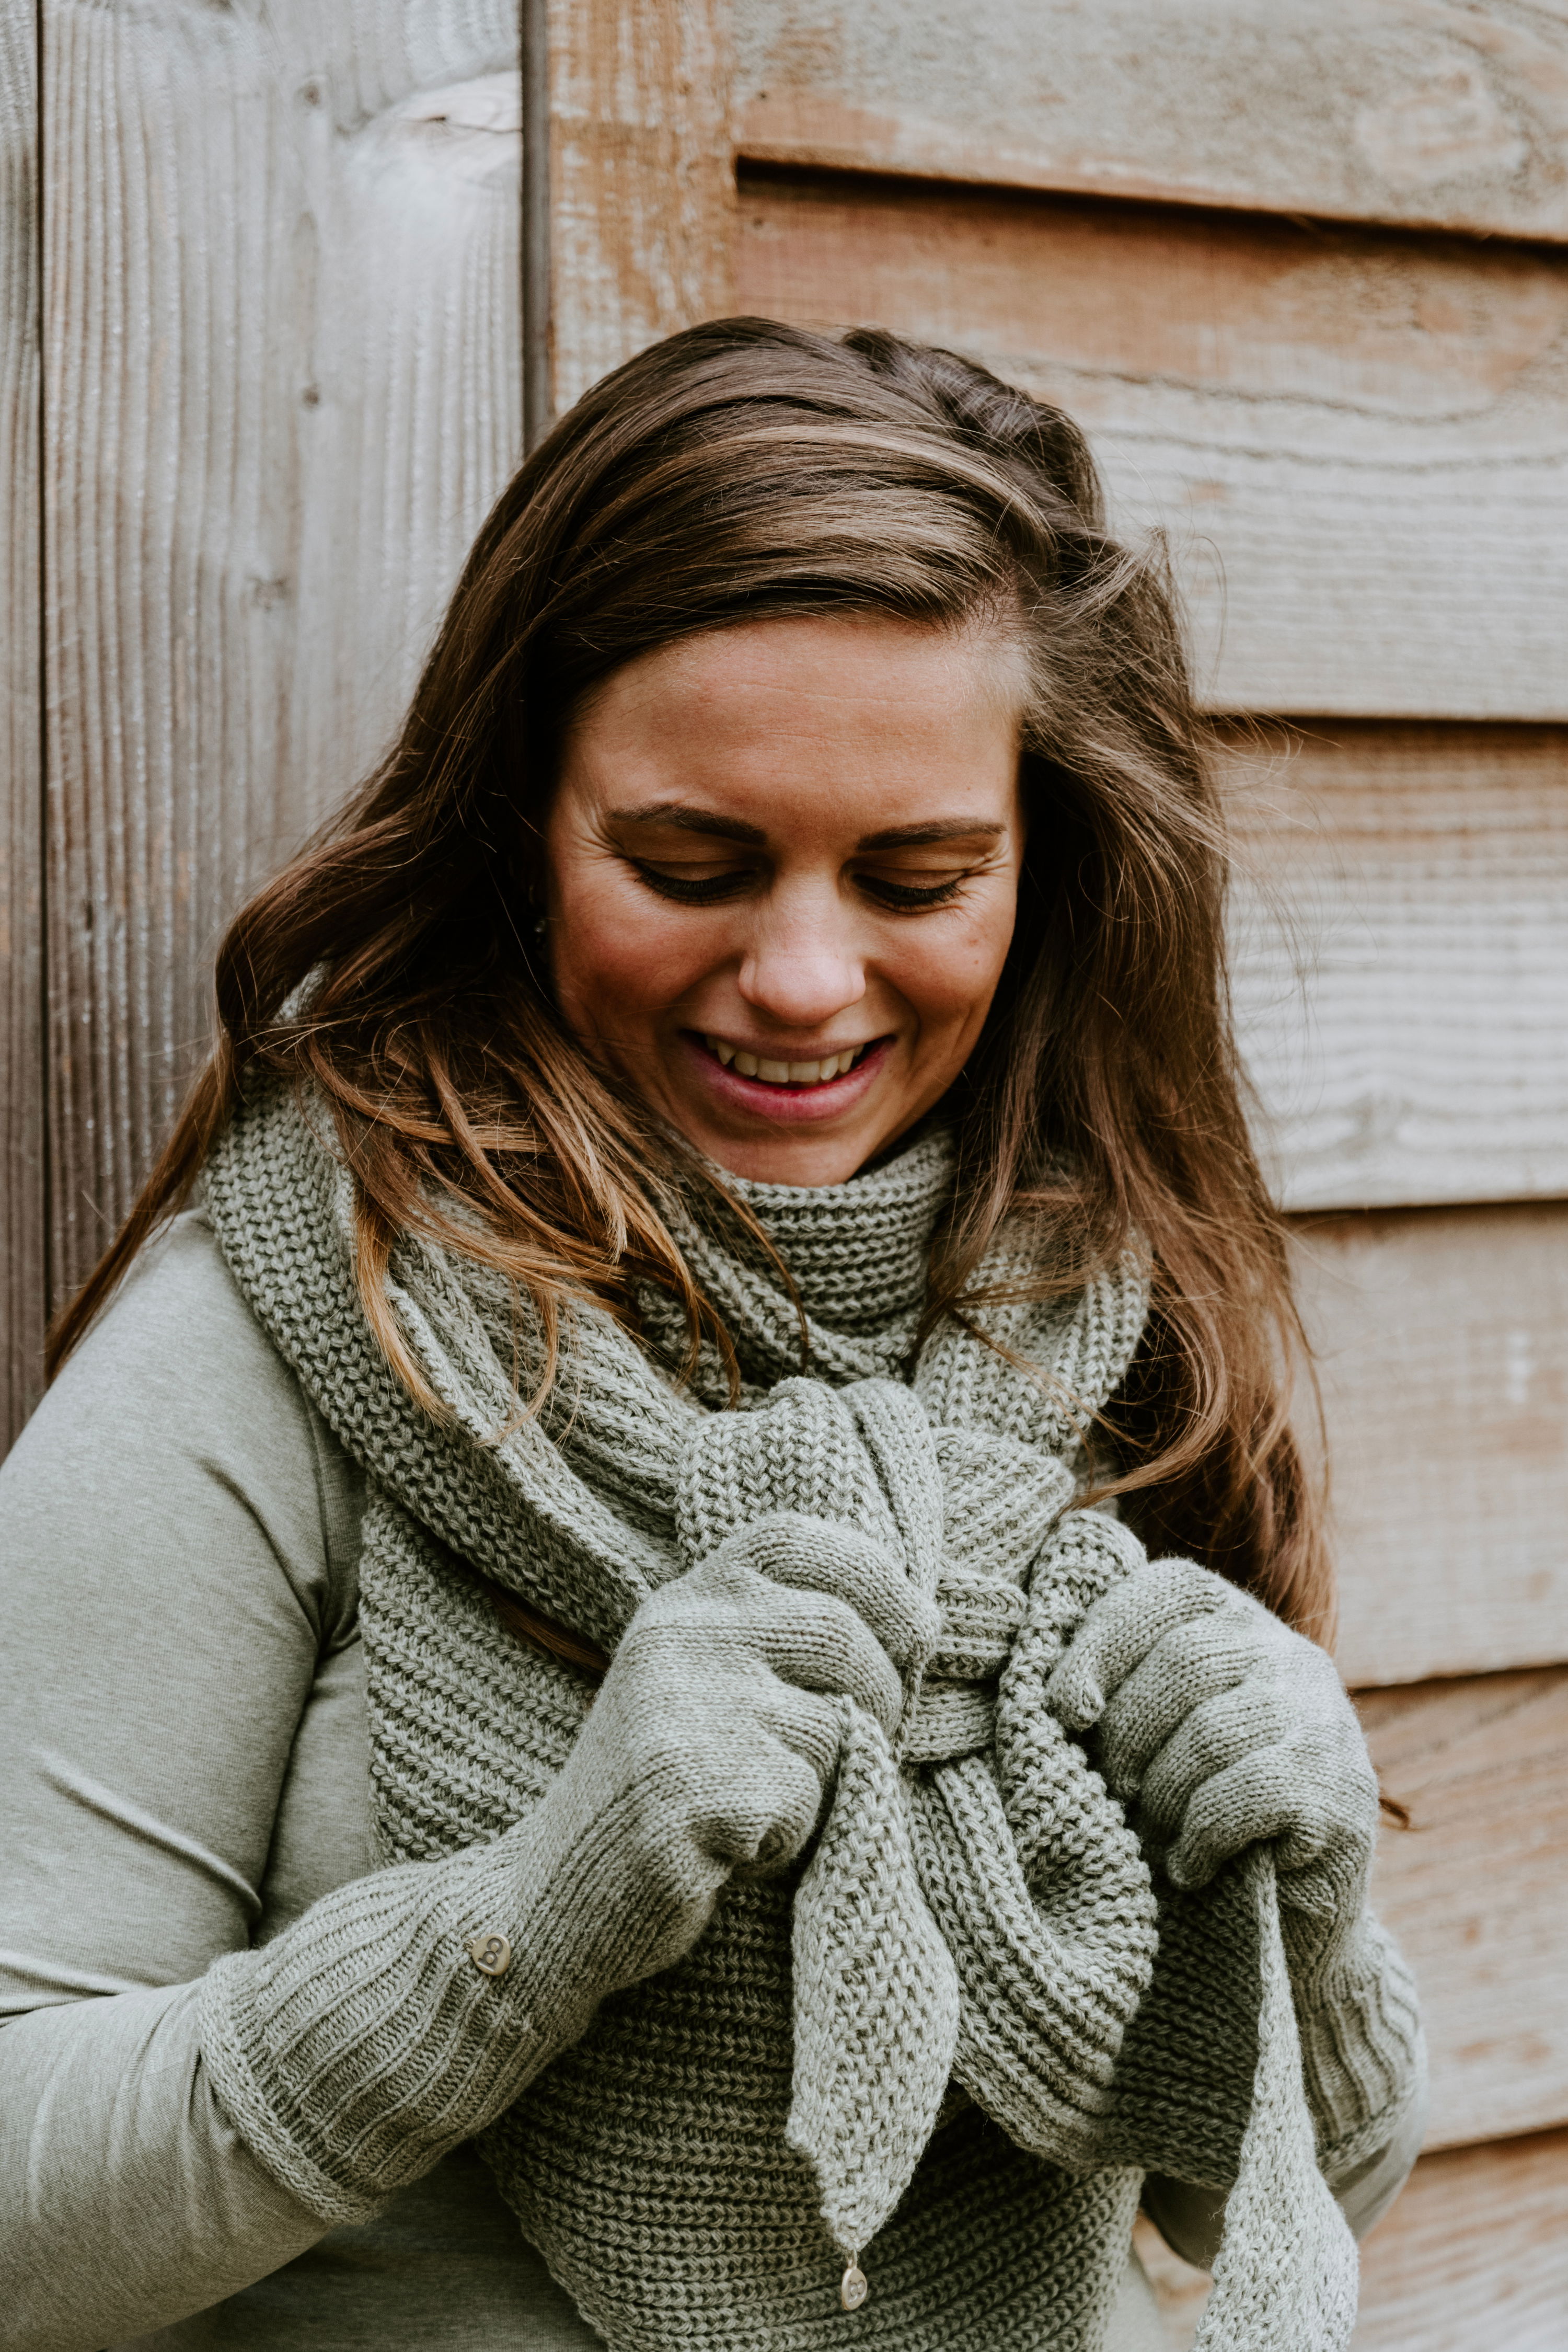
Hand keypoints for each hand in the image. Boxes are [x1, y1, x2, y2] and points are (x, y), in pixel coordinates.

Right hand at [523, 1513, 925, 2016]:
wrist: (556, 1894)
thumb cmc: (666, 1789)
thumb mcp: (705, 1681)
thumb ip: (779, 1637)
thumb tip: (924, 1619)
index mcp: (683, 1601)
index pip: (793, 1538)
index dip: (875, 1573)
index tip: (914, 1631)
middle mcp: (678, 1635)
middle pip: (840, 1633)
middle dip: (883, 1698)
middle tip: (862, 1751)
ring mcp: (679, 1705)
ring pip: (835, 1726)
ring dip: (829, 1783)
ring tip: (767, 1808)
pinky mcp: (689, 1784)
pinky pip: (803, 1801)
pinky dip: (793, 1840)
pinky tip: (737, 1851)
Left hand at [1043, 1559, 1377, 1909]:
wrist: (1287, 1919)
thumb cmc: (1190, 1811)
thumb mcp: (1151, 1734)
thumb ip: (1112, 1689)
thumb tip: (1038, 1686)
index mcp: (1237, 1621)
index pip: (1168, 1590)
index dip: (1105, 1641)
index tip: (1065, 1709)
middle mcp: (1291, 1655)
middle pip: (1185, 1661)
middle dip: (1126, 1734)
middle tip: (1109, 1791)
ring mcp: (1325, 1720)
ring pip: (1212, 1731)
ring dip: (1161, 1794)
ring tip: (1148, 1834)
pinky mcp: (1342, 1791)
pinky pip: (1249, 1794)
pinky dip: (1201, 1836)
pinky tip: (1188, 1867)